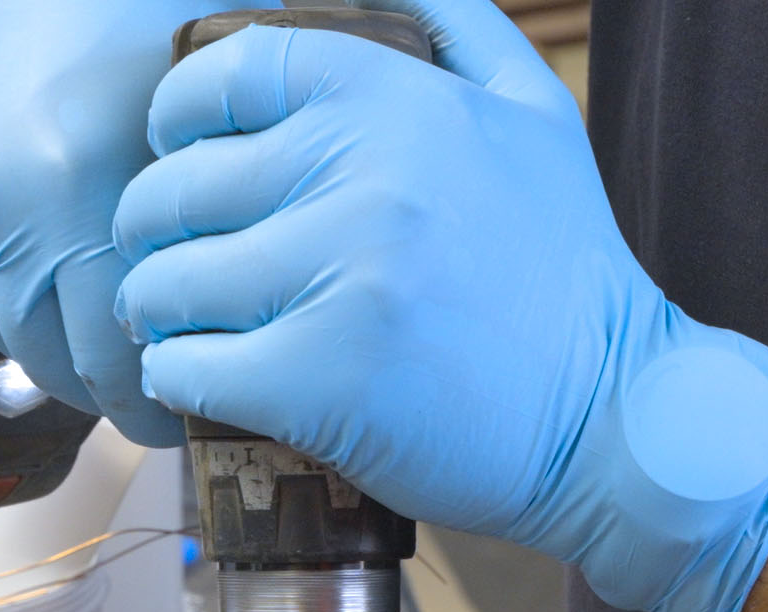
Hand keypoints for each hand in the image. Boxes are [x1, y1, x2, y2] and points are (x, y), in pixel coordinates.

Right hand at [0, 0, 212, 444]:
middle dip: (105, 389)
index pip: (111, 363)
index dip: (150, 408)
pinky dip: (14, 300)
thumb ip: (196, 243)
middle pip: (55, 365)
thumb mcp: (204, 133)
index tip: (179, 418)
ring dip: (56, 349)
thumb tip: (206, 346)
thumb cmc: (150, 23)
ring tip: (102, 339)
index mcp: (76, 193)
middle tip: (149, 392)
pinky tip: (55, 282)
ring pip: (7, 335)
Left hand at [109, 0, 767, 611]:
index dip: (177, 116)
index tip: (178, 153)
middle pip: (175, 189)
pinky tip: (201, 379)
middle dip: (152, 230)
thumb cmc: (563, 268)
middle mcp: (361, 176)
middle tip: (171, 261)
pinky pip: (184, 369)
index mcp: (394, 100)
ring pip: (166, 285)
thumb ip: (453, 26)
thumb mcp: (532, 112)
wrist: (615, 417)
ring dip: (156, 311)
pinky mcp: (316, 380)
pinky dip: (175, 377)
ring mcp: (337, 279)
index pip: (224, 75)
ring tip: (184, 324)